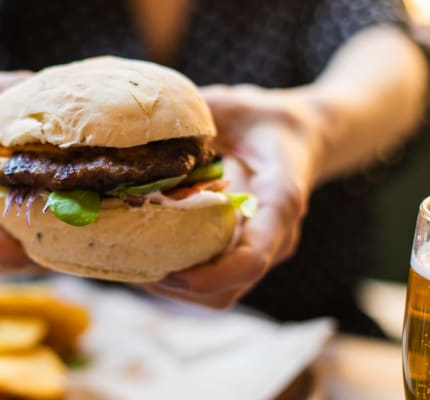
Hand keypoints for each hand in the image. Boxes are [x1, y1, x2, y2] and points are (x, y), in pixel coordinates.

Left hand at [144, 84, 327, 308]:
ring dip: (173, 288)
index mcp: (280, 200)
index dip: (210, 276)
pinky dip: (179, 277)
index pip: (252, 257)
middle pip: (227, 290)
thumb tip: (136, 120)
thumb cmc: (263, 119)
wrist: (300, 136)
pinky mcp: (245, 254)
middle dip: (175, 288)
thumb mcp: (233, 105)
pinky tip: (146, 253)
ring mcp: (263, 251)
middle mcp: (276, 237)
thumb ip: (192, 115)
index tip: (168, 272)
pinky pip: (215, 283)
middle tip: (128, 265)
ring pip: (219, 294)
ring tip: (129, 262)